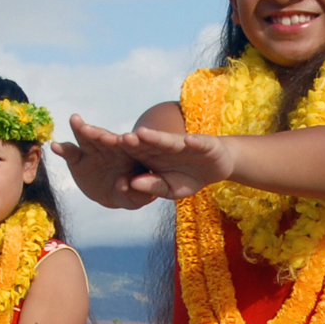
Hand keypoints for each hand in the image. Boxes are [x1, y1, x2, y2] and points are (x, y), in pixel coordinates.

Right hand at [52, 115, 156, 210]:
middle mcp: (112, 147)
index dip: (128, 143)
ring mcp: (94, 150)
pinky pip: (69, 152)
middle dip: (100, 133)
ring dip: (81, 130)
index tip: (125, 139)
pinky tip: (55, 146)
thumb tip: (123, 185)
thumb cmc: (130, 194)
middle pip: (107, 138)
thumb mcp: (136, 199)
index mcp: (130, 153)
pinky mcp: (78, 158)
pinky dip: (62, 149)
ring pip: (88, 139)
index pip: (130, 147)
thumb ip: (136, 195)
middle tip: (93, 128)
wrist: (112, 193)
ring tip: (74, 121)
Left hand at [114, 124, 236, 201]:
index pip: (135, 153)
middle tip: (120, 139)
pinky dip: (196, 142)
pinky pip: (200, 144)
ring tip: (144, 134)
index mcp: (154, 156)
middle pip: (148, 144)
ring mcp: (184, 144)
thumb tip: (133, 183)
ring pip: (169, 141)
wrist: (216, 167)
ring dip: (157, 137)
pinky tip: (189, 141)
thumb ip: (153, 186)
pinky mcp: (205, 144)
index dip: (123, 153)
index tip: (108, 152)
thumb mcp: (170, 189)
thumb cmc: (188, 178)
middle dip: (135, 142)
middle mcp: (166, 147)